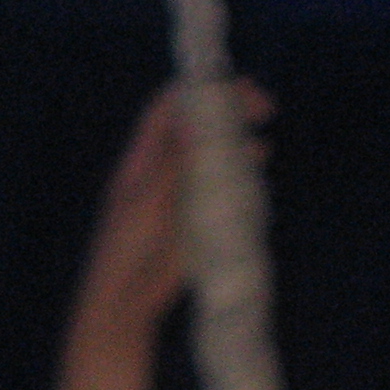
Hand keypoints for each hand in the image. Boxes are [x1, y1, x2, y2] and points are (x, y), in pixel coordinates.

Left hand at [70, 79, 272, 342]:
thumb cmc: (125, 251)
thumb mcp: (146, 203)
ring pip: (216, 153)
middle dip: (231, 110)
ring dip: (240, 143)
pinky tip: (258, 174)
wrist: (126, 302)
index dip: (200, 90)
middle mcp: (164, 168)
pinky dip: (244, 175)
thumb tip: (194, 120)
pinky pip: (225, 185)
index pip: (169, 107)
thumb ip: (171, 163)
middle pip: (200, 124)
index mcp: (142, 159)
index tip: (233, 88)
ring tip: (260, 150)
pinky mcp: (199, 215)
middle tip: (264, 107)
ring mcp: (183, 190)